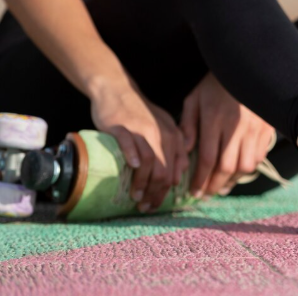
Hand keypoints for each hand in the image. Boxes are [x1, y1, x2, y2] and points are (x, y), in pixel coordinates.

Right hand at [90, 78, 188, 211]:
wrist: (117, 90)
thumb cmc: (140, 113)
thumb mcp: (163, 128)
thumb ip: (173, 149)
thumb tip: (180, 176)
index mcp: (172, 136)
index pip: (175, 171)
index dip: (166, 192)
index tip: (156, 205)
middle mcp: (160, 134)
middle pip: (164, 169)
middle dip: (156, 193)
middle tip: (145, 207)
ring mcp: (141, 130)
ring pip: (149, 161)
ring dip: (143, 182)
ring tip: (136, 197)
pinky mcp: (122, 127)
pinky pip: (129, 143)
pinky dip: (132, 156)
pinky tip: (131, 168)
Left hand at [180, 73, 274, 197]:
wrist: (247, 67)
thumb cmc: (215, 84)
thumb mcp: (194, 99)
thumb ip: (188, 125)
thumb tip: (184, 151)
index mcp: (215, 119)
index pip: (207, 158)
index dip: (200, 180)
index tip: (193, 192)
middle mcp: (236, 127)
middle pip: (227, 167)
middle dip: (215, 185)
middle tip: (206, 194)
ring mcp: (254, 128)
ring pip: (246, 165)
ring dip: (233, 179)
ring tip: (222, 185)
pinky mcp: (267, 128)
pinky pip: (259, 155)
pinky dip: (249, 167)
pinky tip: (238, 169)